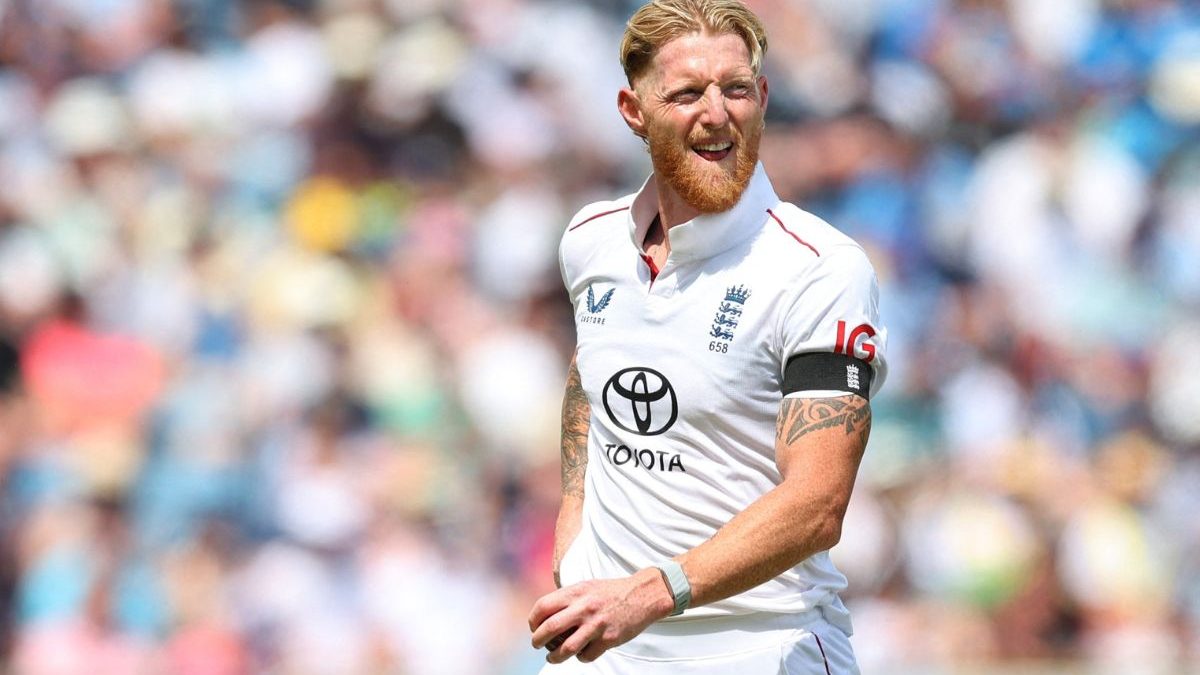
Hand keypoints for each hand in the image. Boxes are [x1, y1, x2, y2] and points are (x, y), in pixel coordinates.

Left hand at [528, 568, 674, 663]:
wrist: (642, 595)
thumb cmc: (611, 592)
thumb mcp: (586, 587)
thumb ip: (567, 599)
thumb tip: (545, 615)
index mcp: (576, 592)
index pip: (543, 606)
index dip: (534, 620)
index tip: (534, 627)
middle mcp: (584, 608)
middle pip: (550, 628)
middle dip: (537, 640)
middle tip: (537, 644)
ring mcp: (597, 625)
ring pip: (566, 648)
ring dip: (554, 656)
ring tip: (552, 656)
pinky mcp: (609, 639)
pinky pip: (587, 656)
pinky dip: (580, 658)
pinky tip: (580, 654)